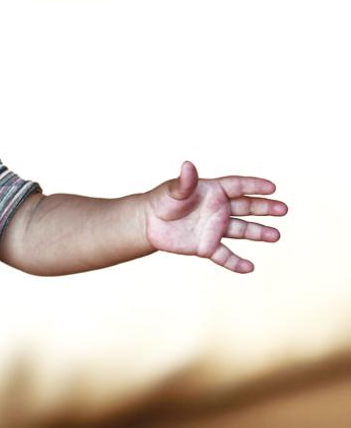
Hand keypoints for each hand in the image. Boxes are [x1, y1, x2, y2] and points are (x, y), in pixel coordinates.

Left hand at [144, 161, 286, 272]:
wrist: (148, 223)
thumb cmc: (161, 200)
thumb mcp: (173, 191)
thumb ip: (184, 182)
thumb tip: (188, 164)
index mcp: (213, 191)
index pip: (238, 186)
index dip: (254, 186)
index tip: (272, 188)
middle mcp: (219, 209)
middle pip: (246, 207)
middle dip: (265, 208)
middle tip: (283, 209)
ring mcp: (215, 228)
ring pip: (242, 230)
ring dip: (259, 233)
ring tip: (276, 236)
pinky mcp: (207, 246)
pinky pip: (225, 256)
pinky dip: (236, 263)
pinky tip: (249, 268)